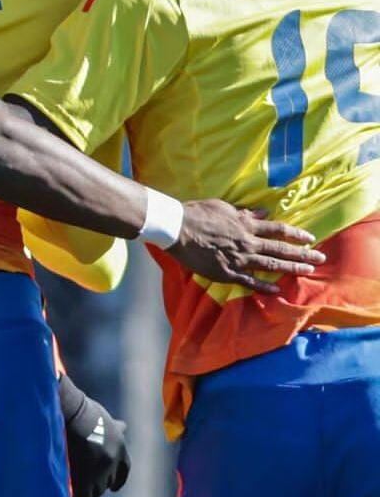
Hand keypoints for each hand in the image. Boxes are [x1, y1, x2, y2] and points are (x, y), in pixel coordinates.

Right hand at [59, 374, 129, 496]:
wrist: (69, 412)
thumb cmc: (82, 409)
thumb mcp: (103, 418)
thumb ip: (114, 428)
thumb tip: (123, 426)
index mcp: (119, 447)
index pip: (124, 469)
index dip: (118, 478)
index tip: (114, 487)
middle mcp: (113, 461)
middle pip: (108, 482)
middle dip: (99, 484)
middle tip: (86, 484)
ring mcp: (99, 472)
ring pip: (95, 492)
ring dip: (87, 492)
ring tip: (75, 490)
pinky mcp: (85, 480)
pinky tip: (70, 496)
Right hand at [170, 200, 323, 293]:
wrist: (176, 227)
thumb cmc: (197, 213)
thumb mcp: (223, 206)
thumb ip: (244, 212)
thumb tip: (262, 212)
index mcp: (246, 224)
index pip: (277, 229)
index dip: (295, 233)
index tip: (310, 238)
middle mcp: (247, 242)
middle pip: (280, 248)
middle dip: (302, 253)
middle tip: (320, 257)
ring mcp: (238, 258)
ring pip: (270, 264)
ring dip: (291, 268)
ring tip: (308, 271)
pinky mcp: (226, 272)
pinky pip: (249, 281)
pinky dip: (263, 286)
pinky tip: (276, 289)